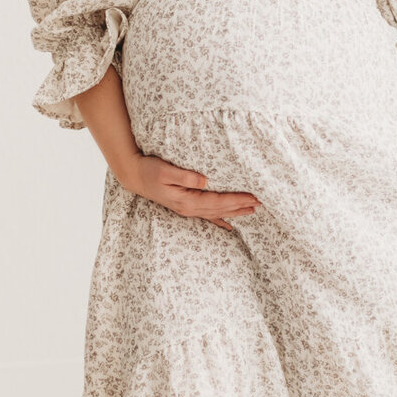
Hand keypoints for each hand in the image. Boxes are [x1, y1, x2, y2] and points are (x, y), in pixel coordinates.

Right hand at [117, 153, 260, 230]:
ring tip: (252, 210)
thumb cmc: (149, 170)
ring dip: (235, 212)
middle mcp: (189, 208)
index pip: (218, 202)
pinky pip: (207, 216)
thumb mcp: (165, 170)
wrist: (135, 176)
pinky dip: (220, 220)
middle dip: (241, 206)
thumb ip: (185, 176)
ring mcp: (187, 209)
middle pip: (221, 209)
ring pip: (216, 213)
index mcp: (187, 200)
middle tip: (261, 203)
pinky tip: (229, 225)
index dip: (237, 200)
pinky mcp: (185, 206)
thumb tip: (205, 181)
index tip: (253, 197)